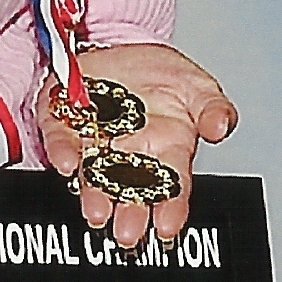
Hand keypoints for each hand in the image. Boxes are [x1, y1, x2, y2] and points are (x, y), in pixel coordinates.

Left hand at [35, 43, 237, 250]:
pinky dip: (63, 151)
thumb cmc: (163, 78)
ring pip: (91, 174)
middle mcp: (128, 153)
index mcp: (166, 150)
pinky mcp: (63, 121)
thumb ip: (213, 109)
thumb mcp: (199, 88)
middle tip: (127, 234)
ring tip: (97, 211)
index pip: (170, 185)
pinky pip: (60, 139)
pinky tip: (70, 164)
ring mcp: (95, 140)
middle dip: (128, 212)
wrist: (123, 48)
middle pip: (129, 188)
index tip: (167, 227)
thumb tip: (220, 128)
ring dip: (93, 194)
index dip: (170, 208)